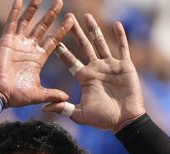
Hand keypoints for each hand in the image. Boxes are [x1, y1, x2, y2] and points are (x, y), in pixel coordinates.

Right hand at [0, 0, 73, 106]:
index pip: (53, 40)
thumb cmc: (17, 96)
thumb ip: (52, 94)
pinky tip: (19, 0)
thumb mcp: (39, 94)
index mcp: (38, 58)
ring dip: (34, 9)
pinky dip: (15, 11)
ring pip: (28, 21)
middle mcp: (29, 48)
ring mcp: (18, 43)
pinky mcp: (7, 41)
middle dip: (51, 15)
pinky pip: (12, 23)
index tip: (71, 20)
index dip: (62, 30)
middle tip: (60, 2)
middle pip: (43, 27)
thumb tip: (67, 98)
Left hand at [43, 14, 145, 131]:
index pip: (70, 60)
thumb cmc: (103, 119)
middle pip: (84, 46)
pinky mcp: (125, 66)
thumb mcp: (80, 114)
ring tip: (87, 17)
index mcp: (85, 77)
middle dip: (76, 33)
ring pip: (101, 43)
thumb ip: (63, 108)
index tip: (52, 38)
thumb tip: (43, 109)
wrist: (125, 121)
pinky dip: (120, 36)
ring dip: (94, 30)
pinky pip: (122, 48)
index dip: (62, 50)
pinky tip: (116, 24)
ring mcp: (110, 65)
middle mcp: (96, 68)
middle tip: (68, 18)